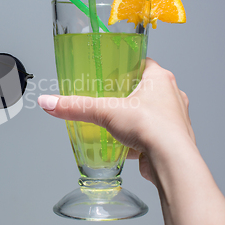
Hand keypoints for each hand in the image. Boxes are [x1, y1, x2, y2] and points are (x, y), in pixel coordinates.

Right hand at [37, 58, 194, 183]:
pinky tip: (125, 142)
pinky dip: (139, 136)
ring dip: (135, 115)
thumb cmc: (153, 128)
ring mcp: (174, 118)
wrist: (171, 162)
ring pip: (151, 111)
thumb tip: (50, 102)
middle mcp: (172, 95)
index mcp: (160, 78)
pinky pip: (153, 133)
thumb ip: (76, 106)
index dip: (126, 64)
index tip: (111, 69)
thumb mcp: (106, 111)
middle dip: (127, 92)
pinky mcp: (172, 139)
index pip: (143, 62)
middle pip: (146, 87)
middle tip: (109, 96)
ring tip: (116, 120)